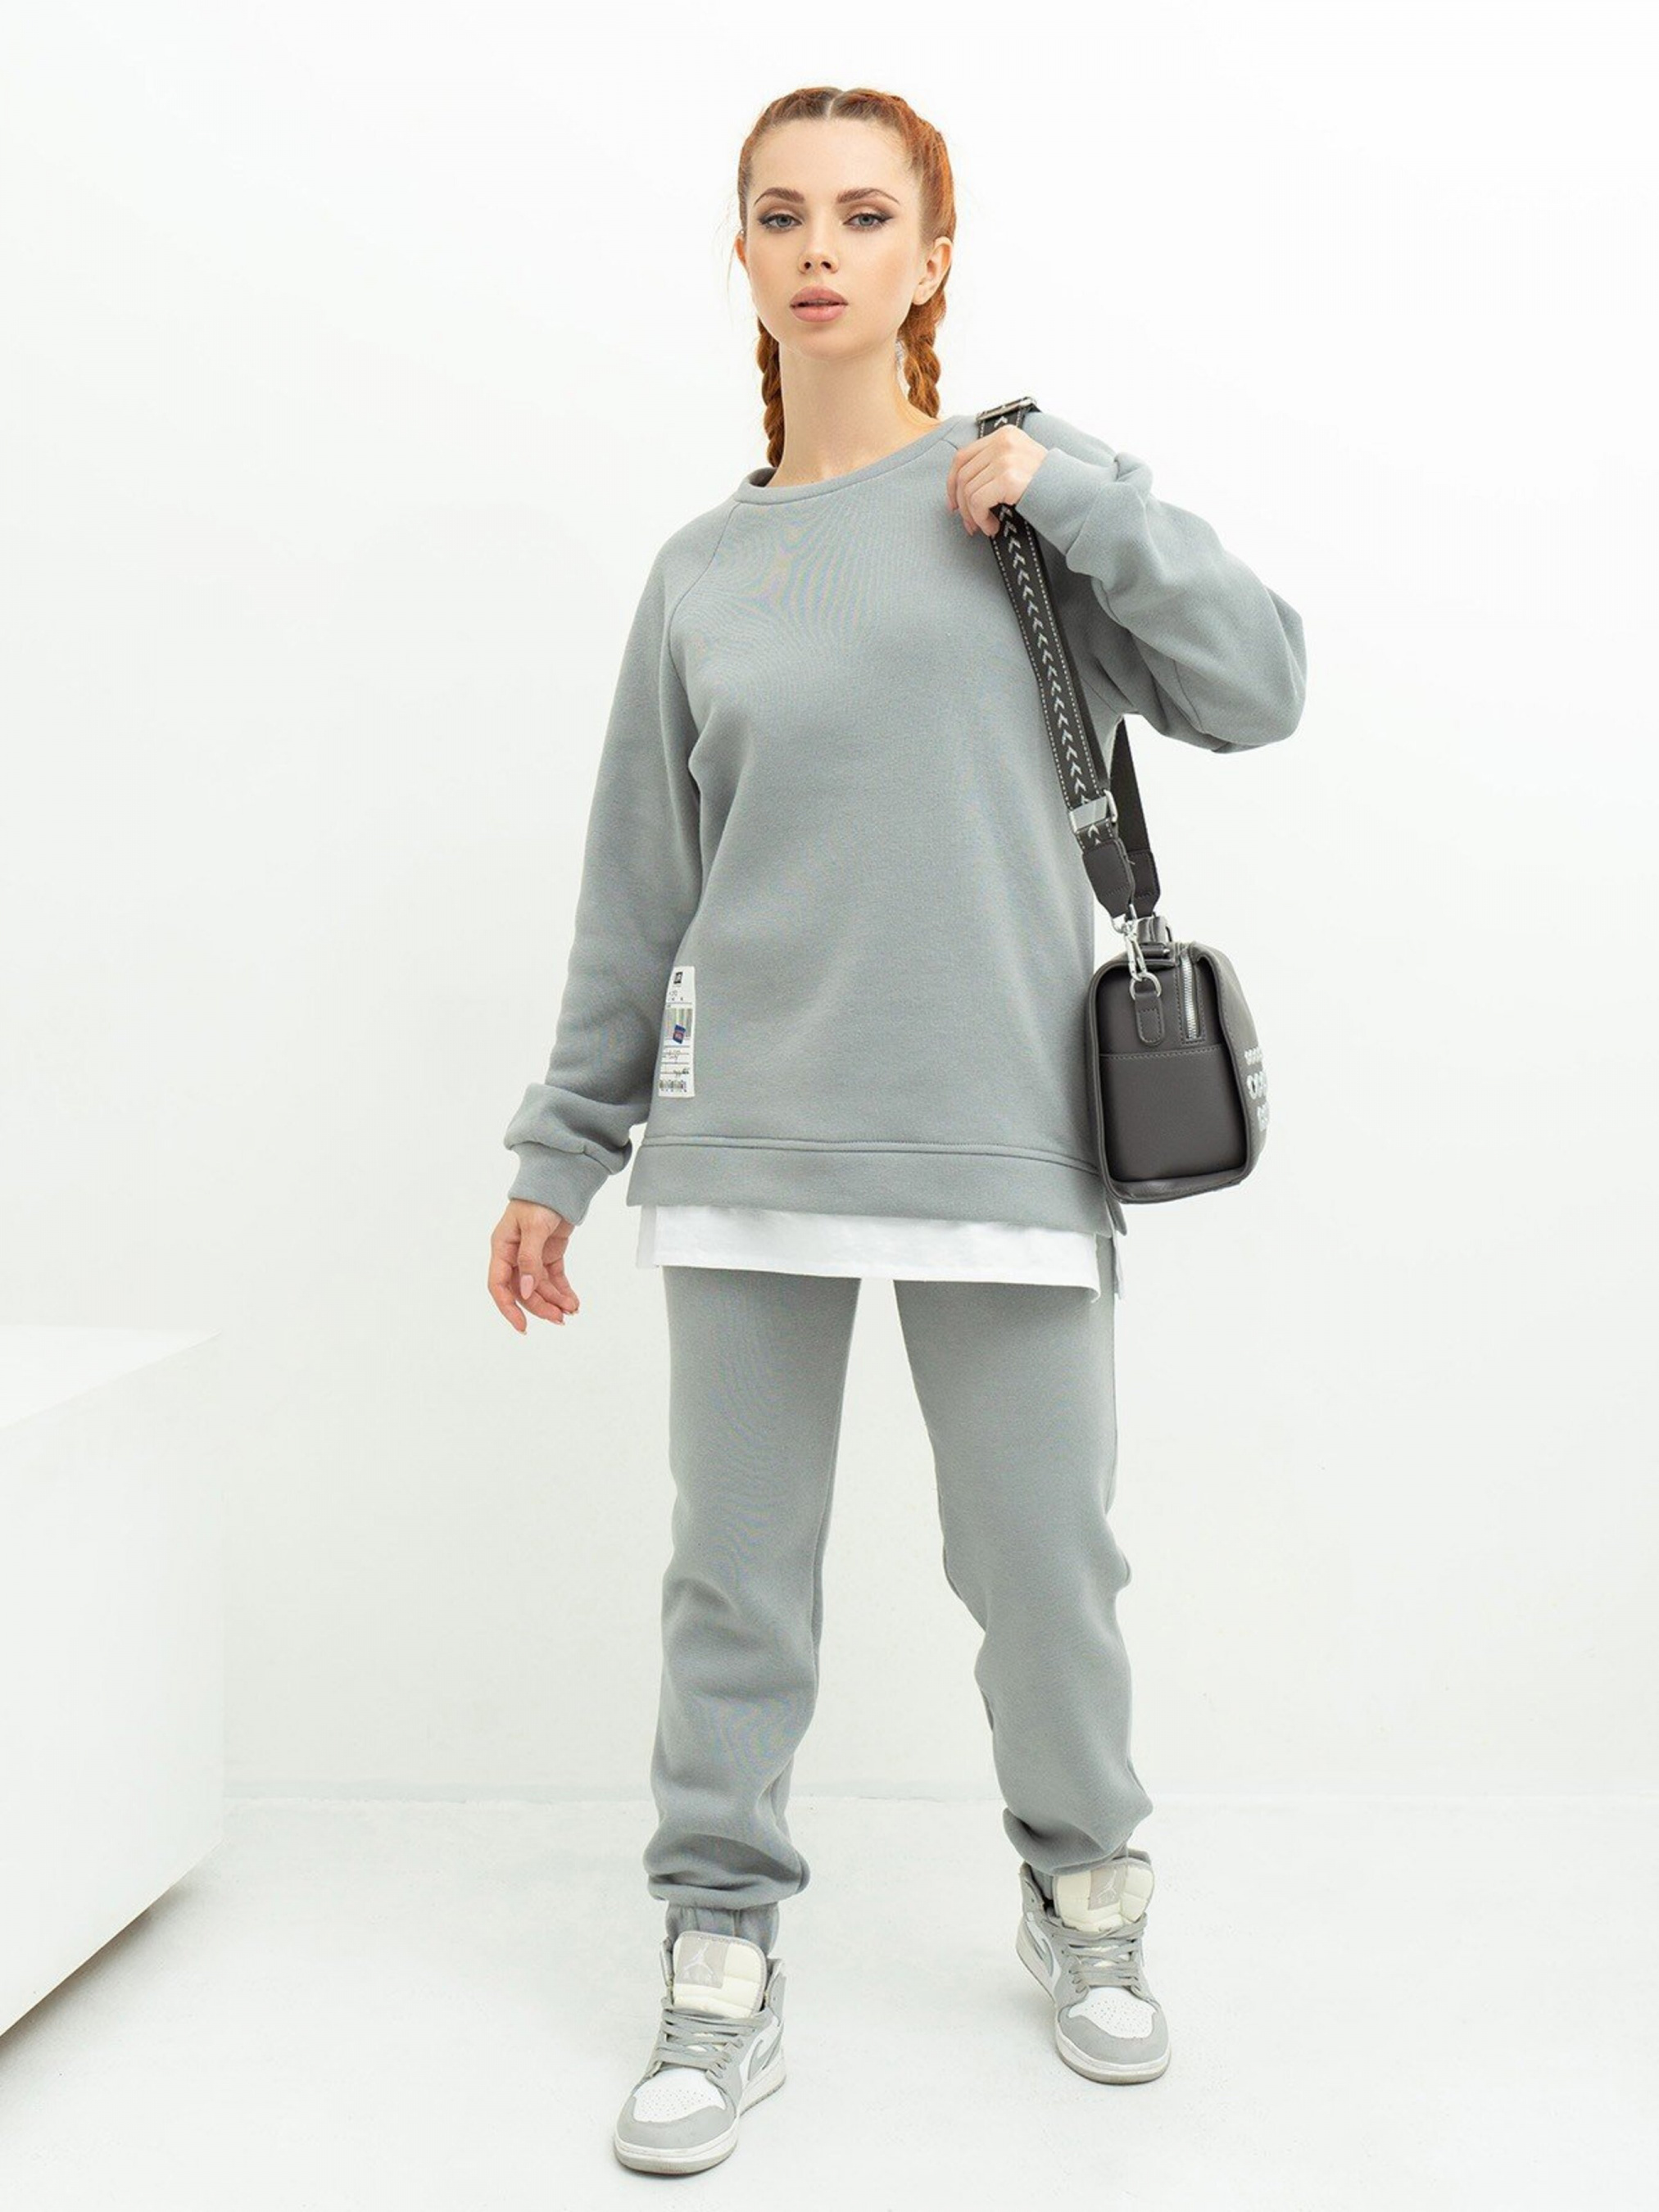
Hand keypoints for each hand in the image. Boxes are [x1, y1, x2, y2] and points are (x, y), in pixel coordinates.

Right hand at [489, 1200, 580, 1333]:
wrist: (560, 1180)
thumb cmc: (540, 1199)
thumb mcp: (533, 1228)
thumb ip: (529, 1260)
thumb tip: (526, 1290)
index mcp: (502, 1248)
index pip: (499, 1285)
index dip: (508, 1308)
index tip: (522, 1326)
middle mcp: (514, 1254)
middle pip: (524, 1290)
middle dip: (540, 1306)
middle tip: (560, 1319)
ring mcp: (532, 1255)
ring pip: (540, 1287)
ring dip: (555, 1300)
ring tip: (572, 1310)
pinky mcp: (550, 1253)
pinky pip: (554, 1278)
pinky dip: (563, 1291)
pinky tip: (574, 1301)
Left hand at [944, 422, 1048, 536]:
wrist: (1076, 495)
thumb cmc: (1050, 486)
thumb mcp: (1021, 463)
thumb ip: (995, 465)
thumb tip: (964, 486)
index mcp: (1005, 436)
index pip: (963, 456)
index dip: (952, 483)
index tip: (954, 504)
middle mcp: (1003, 442)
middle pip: (963, 475)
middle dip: (962, 505)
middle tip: (970, 525)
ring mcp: (1005, 458)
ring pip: (968, 490)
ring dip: (973, 516)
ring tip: (987, 526)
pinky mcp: (1007, 478)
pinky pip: (977, 502)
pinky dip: (981, 519)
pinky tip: (994, 526)